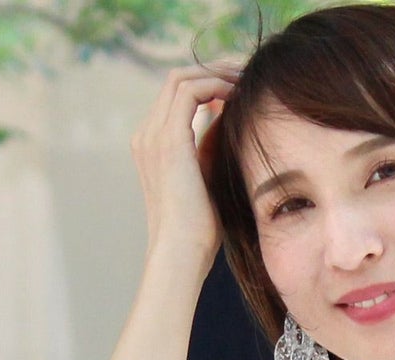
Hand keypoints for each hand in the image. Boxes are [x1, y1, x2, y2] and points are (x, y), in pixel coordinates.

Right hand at [131, 63, 241, 265]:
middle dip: (215, 70)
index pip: (178, 96)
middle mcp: (147, 134)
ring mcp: (153, 135)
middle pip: (178, 79)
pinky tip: (239, 96)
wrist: (182, 253)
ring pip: (182, 78)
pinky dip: (216, 86)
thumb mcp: (208, 179)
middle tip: (247, 74)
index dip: (209, 84)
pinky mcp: (168, 139)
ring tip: (247, 80)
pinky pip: (191, 91)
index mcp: (153, 145)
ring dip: (217, 73)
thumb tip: (232, 117)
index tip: (240, 88)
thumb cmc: (199, 231)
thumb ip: (212, 147)